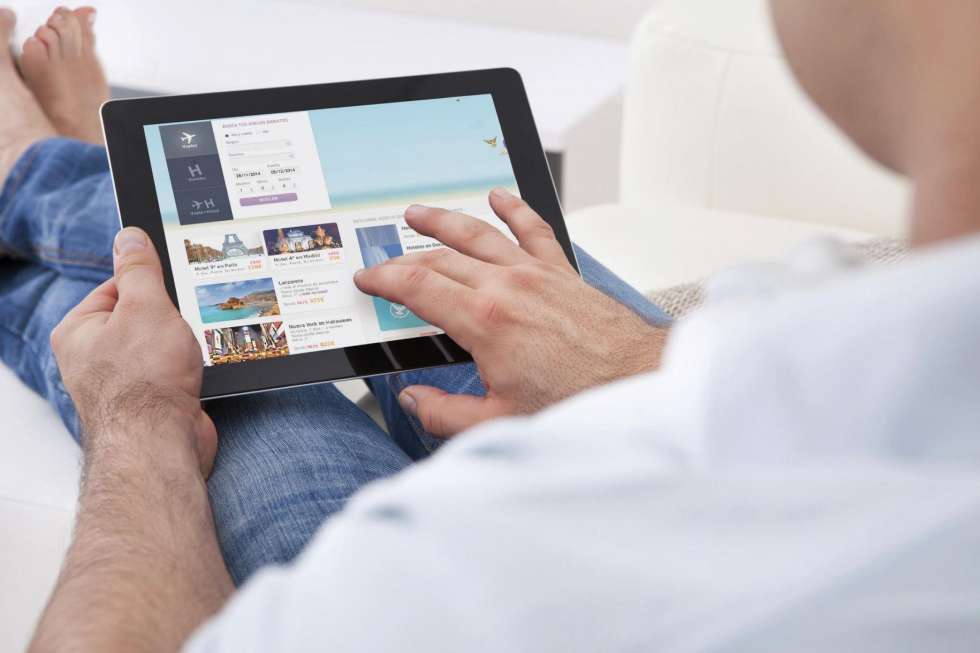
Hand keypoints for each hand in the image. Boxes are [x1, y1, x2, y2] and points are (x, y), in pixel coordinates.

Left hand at [51, 227, 215, 475]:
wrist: (161, 444)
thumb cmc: (143, 380)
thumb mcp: (145, 307)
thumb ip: (139, 268)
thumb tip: (130, 236)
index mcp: (79, 330)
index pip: (116, 286)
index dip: (149, 281)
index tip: (175, 279)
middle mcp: (95, 358)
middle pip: (142, 316)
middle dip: (171, 316)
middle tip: (187, 316)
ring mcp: (124, 383)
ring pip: (162, 345)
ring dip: (184, 343)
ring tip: (190, 348)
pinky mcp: (151, 403)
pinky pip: (175, 372)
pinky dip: (190, 368)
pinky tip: (198, 370)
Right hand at [354, 188, 667, 436]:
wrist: (635, 379)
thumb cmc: (576, 398)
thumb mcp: (499, 421)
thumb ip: (445, 413)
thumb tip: (412, 399)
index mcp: (485, 321)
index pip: (417, 287)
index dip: (385, 280)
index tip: (368, 279)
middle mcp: (506, 286)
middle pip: (441, 258)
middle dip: (403, 257)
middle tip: (383, 261)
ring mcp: (534, 273)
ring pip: (479, 234)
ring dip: (443, 221)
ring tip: (418, 213)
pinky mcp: (560, 271)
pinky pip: (532, 229)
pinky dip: (513, 209)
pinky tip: (499, 197)